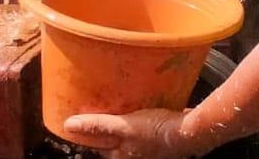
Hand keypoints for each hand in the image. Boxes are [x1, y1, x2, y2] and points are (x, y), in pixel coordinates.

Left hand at [64, 109, 193, 158]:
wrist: (189, 131)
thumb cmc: (156, 132)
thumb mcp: (124, 126)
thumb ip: (98, 125)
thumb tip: (69, 124)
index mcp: (120, 156)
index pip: (97, 145)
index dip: (90, 132)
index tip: (84, 117)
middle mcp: (133, 155)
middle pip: (114, 141)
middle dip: (109, 127)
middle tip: (105, 108)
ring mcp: (149, 148)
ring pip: (130, 135)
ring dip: (127, 123)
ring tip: (125, 105)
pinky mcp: (162, 137)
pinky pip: (146, 129)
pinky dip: (143, 119)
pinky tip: (146, 106)